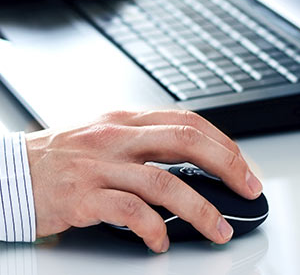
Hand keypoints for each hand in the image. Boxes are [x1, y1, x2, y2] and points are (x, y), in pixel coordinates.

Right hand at [26, 110, 262, 252]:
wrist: (14, 169)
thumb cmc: (64, 154)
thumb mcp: (107, 133)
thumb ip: (144, 140)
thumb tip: (188, 158)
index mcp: (125, 119)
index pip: (186, 121)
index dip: (220, 142)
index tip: (240, 164)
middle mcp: (116, 136)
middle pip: (184, 141)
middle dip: (225, 165)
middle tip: (246, 188)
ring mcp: (100, 166)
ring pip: (163, 182)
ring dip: (199, 209)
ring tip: (218, 229)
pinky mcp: (84, 196)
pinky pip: (130, 213)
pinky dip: (153, 230)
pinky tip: (161, 241)